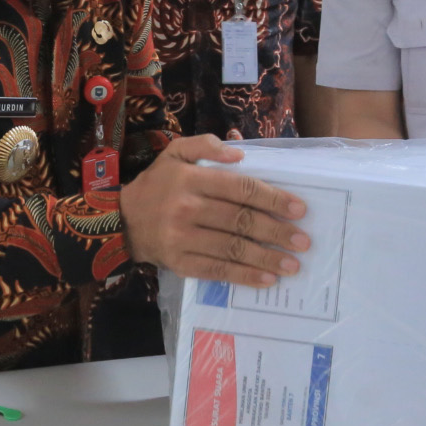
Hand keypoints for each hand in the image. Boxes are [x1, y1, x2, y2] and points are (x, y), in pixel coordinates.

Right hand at [120, 134, 308, 286]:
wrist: (122, 221)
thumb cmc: (157, 184)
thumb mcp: (174, 153)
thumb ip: (205, 144)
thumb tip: (240, 152)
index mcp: (190, 179)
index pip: (239, 188)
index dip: (271, 199)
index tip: (298, 209)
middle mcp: (186, 208)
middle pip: (240, 220)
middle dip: (276, 232)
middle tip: (303, 240)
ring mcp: (182, 238)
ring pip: (231, 249)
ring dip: (265, 258)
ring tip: (292, 265)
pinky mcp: (179, 263)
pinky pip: (216, 271)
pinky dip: (243, 277)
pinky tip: (266, 280)